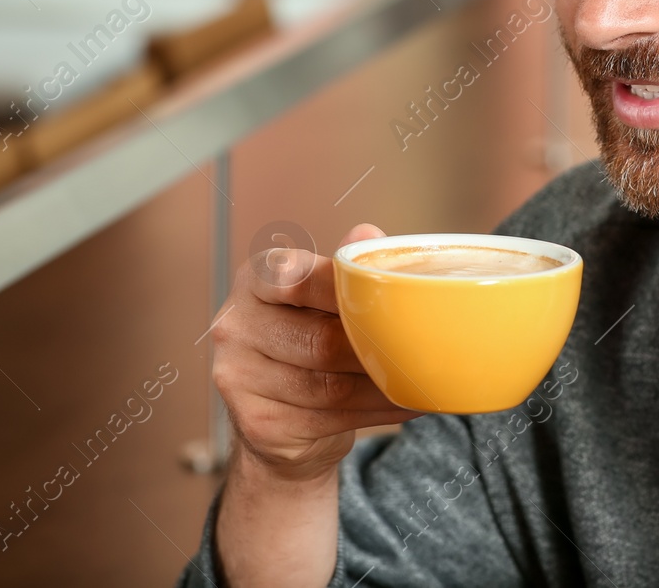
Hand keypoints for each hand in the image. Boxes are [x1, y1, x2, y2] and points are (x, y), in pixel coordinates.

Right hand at [210, 222, 422, 482]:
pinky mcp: (258, 422)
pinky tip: (402, 402)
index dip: (346, 289)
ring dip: (383, 385)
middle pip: (320, 340)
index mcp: (254, 280)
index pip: (297, 278)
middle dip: (376, 348)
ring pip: (329, 385)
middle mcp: (235, 326)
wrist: (276, 418)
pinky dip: (375, 412)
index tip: (389, 298)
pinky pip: (329, 419)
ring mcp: (240, 378)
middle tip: (423, 347)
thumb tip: (369, 236)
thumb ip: (345, 269)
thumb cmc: (306, 341)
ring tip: (419, 377)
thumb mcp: (322, 298)